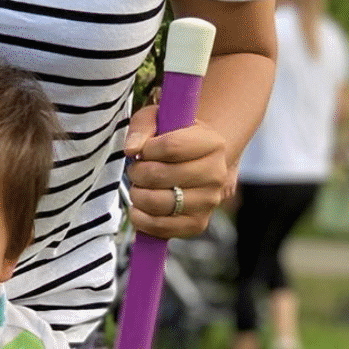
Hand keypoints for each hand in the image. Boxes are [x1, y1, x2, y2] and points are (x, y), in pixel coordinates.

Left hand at [123, 110, 227, 238]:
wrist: (195, 167)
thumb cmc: (173, 141)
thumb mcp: (159, 121)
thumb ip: (142, 127)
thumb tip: (132, 150)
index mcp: (213, 143)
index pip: (171, 147)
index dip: (147, 149)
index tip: (143, 151)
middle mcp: (216, 174)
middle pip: (160, 175)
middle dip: (137, 173)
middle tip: (136, 171)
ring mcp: (208, 202)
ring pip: (158, 203)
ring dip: (137, 195)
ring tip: (138, 188)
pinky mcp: (197, 225)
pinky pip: (160, 227)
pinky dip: (141, 219)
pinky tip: (138, 209)